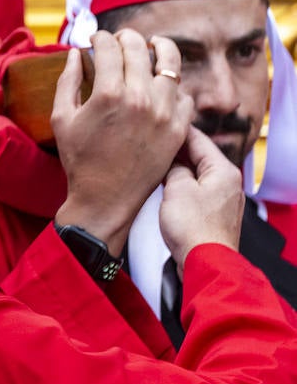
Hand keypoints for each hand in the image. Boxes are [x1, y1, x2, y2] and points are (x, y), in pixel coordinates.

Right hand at [53, 30, 192, 255]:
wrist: (106, 198)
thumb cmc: (80, 159)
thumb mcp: (62, 118)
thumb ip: (66, 81)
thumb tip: (73, 54)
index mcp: (108, 94)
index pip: (108, 48)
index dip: (100, 38)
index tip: (95, 39)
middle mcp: (141, 98)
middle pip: (139, 48)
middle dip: (126, 37)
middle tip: (119, 39)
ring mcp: (165, 112)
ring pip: (171, 62)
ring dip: (159, 49)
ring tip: (152, 46)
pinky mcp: (180, 127)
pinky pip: (184, 93)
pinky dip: (173, 84)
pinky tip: (162, 84)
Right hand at [160, 126, 244, 270]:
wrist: (204, 261)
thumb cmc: (194, 228)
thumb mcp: (177, 189)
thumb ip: (174, 169)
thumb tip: (171, 163)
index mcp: (224, 170)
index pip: (199, 140)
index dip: (178, 130)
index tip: (162, 122)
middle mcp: (228, 182)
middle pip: (200, 157)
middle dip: (177, 152)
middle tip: (154, 143)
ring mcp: (223, 199)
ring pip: (198, 176)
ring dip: (179, 171)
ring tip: (157, 166)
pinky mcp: (215, 214)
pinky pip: (198, 192)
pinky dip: (183, 187)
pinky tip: (168, 189)